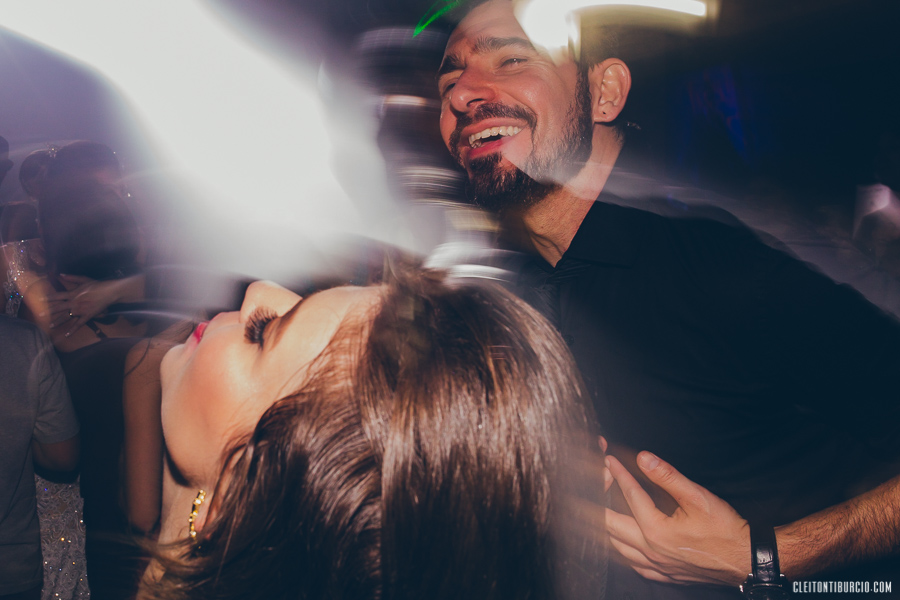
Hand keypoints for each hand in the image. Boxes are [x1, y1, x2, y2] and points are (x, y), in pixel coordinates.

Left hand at [47, 275, 120, 335]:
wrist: (109, 292)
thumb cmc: (97, 285)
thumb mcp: (84, 279)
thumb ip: (72, 277)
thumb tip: (61, 274)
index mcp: (73, 293)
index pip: (57, 296)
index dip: (48, 298)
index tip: (40, 300)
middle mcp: (74, 303)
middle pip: (59, 308)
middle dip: (49, 311)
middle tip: (39, 315)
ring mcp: (80, 310)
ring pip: (66, 317)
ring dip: (58, 322)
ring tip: (50, 326)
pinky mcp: (87, 316)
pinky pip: (78, 324)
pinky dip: (73, 330)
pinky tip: (67, 335)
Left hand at [605, 451, 749, 585]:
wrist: (747, 560)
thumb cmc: (725, 529)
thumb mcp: (697, 496)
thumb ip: (667, 476)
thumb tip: (642, 458)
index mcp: (655, 530)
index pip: (629, 496)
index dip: (617, 475)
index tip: (608, 461)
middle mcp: (650, 551)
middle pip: (610, 525)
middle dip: (600, 502)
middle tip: (599, 485)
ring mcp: (656, 566)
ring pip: (617, 548)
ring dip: (606, 528)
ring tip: (602, 511)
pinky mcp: (664, 575)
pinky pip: (632, 565)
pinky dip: (621, 550)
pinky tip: (623, 542)